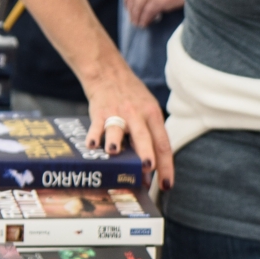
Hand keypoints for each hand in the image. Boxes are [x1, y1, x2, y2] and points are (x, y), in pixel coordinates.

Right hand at [83, 61, 176, 188]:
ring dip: (116, 140)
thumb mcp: (147, 114)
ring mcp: (118, 113)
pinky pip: (97, 125)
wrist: (109, 73)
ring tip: (114, 152)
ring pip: (118, 128)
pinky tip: (92, 144)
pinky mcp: (100, 112)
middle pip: (144, 136)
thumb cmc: (132, 100)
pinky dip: (94, 135)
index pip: (163, 144)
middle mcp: (138, 115)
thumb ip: (149, 140)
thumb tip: (148, 173)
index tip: (167, 185)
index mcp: (153, 116)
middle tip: (148, 167)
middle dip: (146, 152)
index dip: (166, 165)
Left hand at [123, 0, 185, 27]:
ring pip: (137, 8)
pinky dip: (145, 21)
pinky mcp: (156, 2)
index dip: (128, 0)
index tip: (128, 7)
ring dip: (136, 18)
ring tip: (138, 24)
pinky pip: (146, 14)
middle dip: (131, 11)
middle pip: (132, 0)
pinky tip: (146, 24)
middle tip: (133, 18)